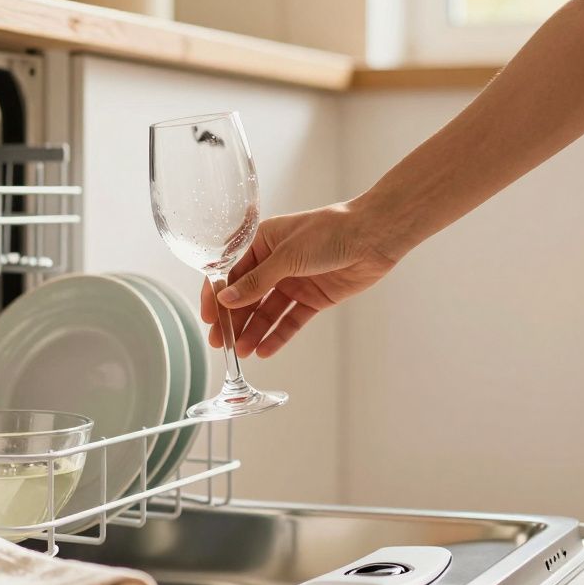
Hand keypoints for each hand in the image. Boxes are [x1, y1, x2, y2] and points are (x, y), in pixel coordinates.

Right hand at [200, 201, 398, 357]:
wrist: (374, 237)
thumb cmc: (330, 232)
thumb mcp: (288, 256)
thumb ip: (257, 281)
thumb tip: (226, 300)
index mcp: (263, 242)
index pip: (231, 271)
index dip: (217, 294)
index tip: (209, 318)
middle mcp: (275, 262)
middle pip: (247, 295)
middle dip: (233, 319)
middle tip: (221, 343)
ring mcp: (294, 281)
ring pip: (267, 311)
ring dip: (254, 331)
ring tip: (243, 352)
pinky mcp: (313, 298)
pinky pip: (290, 320)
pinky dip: (278, 335)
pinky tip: (264, 350)